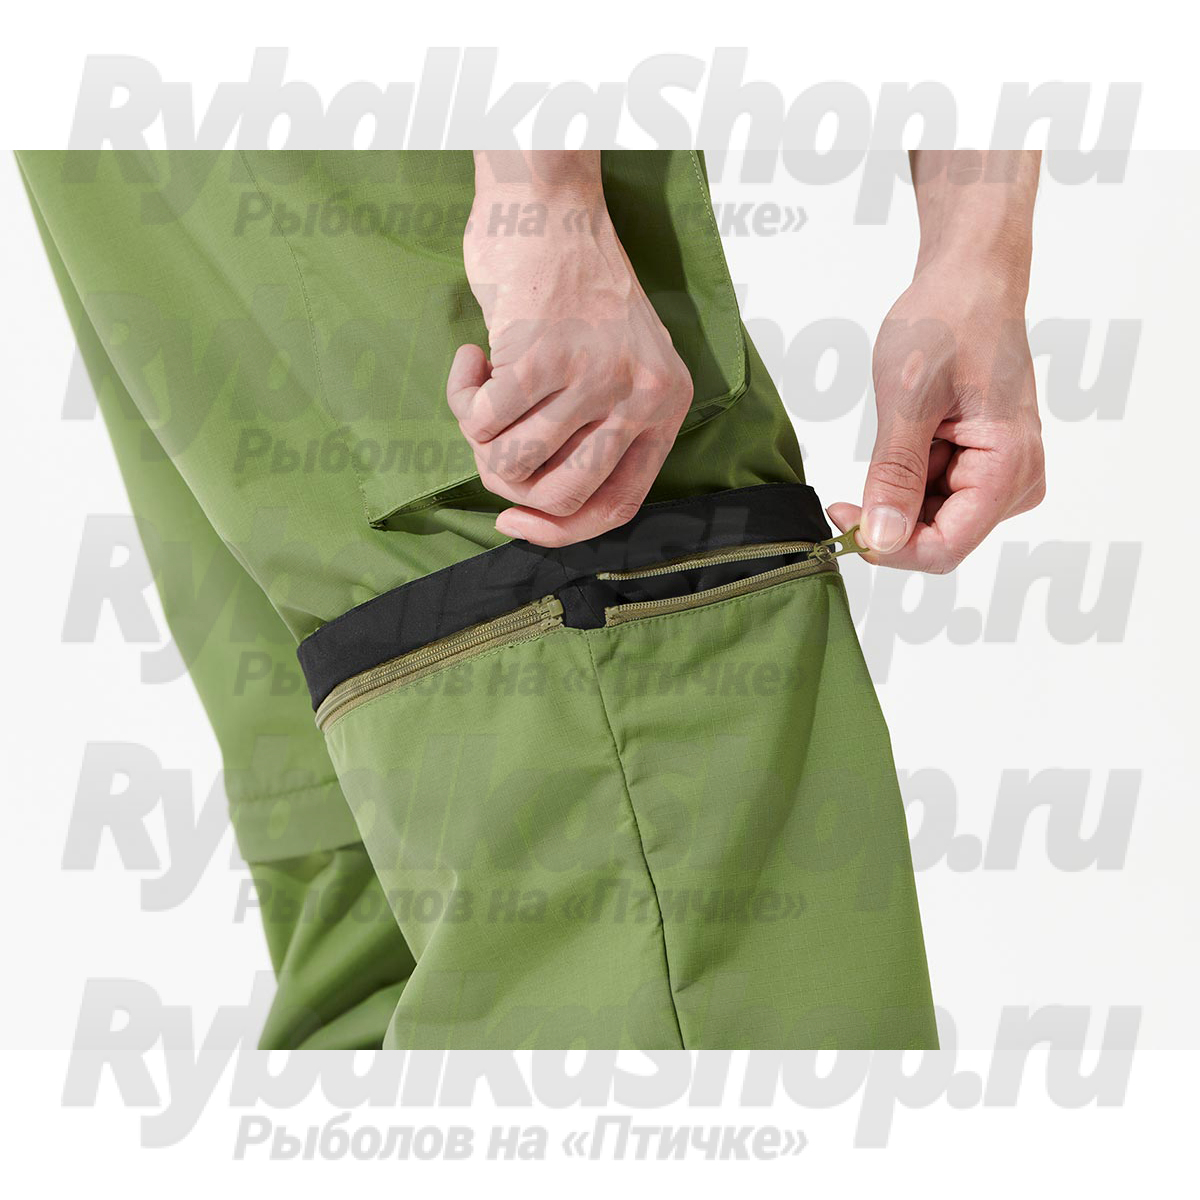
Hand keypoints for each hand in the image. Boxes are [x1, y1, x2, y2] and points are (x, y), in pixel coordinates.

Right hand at [447, 167, 692, 546]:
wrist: (551, 203)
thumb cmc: (572, 290)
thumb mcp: (616, 363)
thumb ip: (597, 428)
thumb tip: (534, 505)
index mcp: (665, 407)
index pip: (618, 506)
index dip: (559, 531)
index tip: (512, 522)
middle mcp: (641, 397)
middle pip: (563, 497)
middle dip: (510, 489)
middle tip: (487, 444)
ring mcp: (595, 377)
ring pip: (514, 465)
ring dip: (478, 437)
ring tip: (482, 389)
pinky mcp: (543, 356)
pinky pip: (481, 423)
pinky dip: (461, 398)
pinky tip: (472, 358)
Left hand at [827, 260, 1044, 572]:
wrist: (970, 281)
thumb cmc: (947, 321)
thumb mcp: (908, 400)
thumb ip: (895, 475)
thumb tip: (881, 537)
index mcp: (1009, 467)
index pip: (944, 549)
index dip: (887, 546)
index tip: (842, 517)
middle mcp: (1017, 482)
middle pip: (938, 539)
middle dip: (890, 514)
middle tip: (862, 467)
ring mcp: (1004, 477)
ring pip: (931, 520)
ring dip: (900, 488)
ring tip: (904, 429)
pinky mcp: (986, 469)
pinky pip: (936, 497)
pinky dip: (909, 475)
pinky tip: (913, 432)